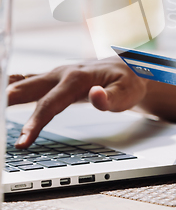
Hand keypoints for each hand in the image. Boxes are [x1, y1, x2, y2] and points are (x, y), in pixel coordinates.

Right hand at [7, 58, 146, 147]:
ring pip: (23, 83)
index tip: (22, 141)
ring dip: (5, 93)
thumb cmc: (128, 81)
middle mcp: (62, 73)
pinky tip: (2, 91)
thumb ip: (113, 98)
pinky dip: (11, 86)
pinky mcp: (54, 78)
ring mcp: (56, 74)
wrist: (128, 67)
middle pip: (27, 88)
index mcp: (77, 78)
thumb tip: (96, 96)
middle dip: (6, 101)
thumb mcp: (128, 92)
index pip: (50, 104)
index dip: (34, 123)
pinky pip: (28, 80)